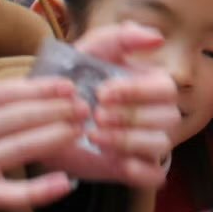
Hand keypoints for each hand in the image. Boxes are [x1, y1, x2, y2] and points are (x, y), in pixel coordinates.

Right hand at [0, 78, 84, 211]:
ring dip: (56, 137)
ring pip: (19, 148)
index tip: (71, 87)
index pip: (5, 93)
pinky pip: (14, 194)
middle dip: (57, 110)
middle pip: (16, 118)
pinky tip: (66, 182)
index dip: (43, 89)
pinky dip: (41, 189)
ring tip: (80, 130)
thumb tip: (52, 87)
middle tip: (85, 107)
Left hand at [40, 23, 181, 188]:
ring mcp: (146, 143)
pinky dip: (141, 169)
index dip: (138, 91)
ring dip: (130, 140)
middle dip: (132, 116)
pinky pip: (155, 174)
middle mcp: (156, 114)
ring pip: (161, 144)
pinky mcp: (134, 168)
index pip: (166, 88)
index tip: (103, 92)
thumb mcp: (92, 50)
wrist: (43, 115)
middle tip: (97, 115)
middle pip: (168, 117)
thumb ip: (121, 37)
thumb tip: (157, 38)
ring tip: (94, 135)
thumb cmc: (73, 79)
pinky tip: (117, 162)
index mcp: (151, 86)